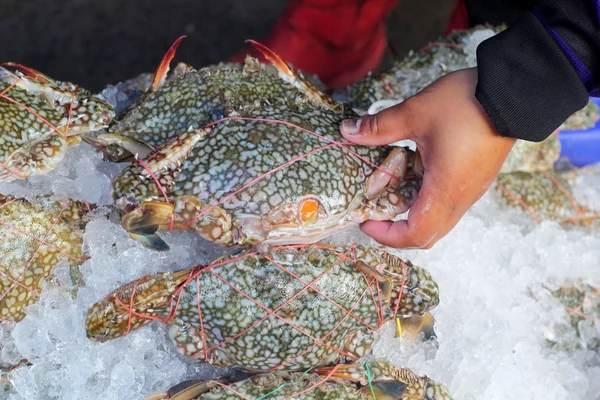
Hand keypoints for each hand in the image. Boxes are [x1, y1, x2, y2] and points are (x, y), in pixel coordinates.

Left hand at [340, 68, 515, 248]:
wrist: (515, 90)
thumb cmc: (466, 103)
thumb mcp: (416, 112)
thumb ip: (380, 127)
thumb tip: (348, 131)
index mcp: (445, 190)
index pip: (416, 235)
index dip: (387, 235)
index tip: (367, 220)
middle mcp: (461, 198)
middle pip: (427, 234)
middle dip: (396, 229)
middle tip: (376, 211)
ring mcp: (472, 190)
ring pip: (439, 219)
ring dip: (412, 212)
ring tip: (392, 187)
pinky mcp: (476, 179)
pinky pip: (448, 202)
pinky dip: (426, 197)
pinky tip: (414, 171)